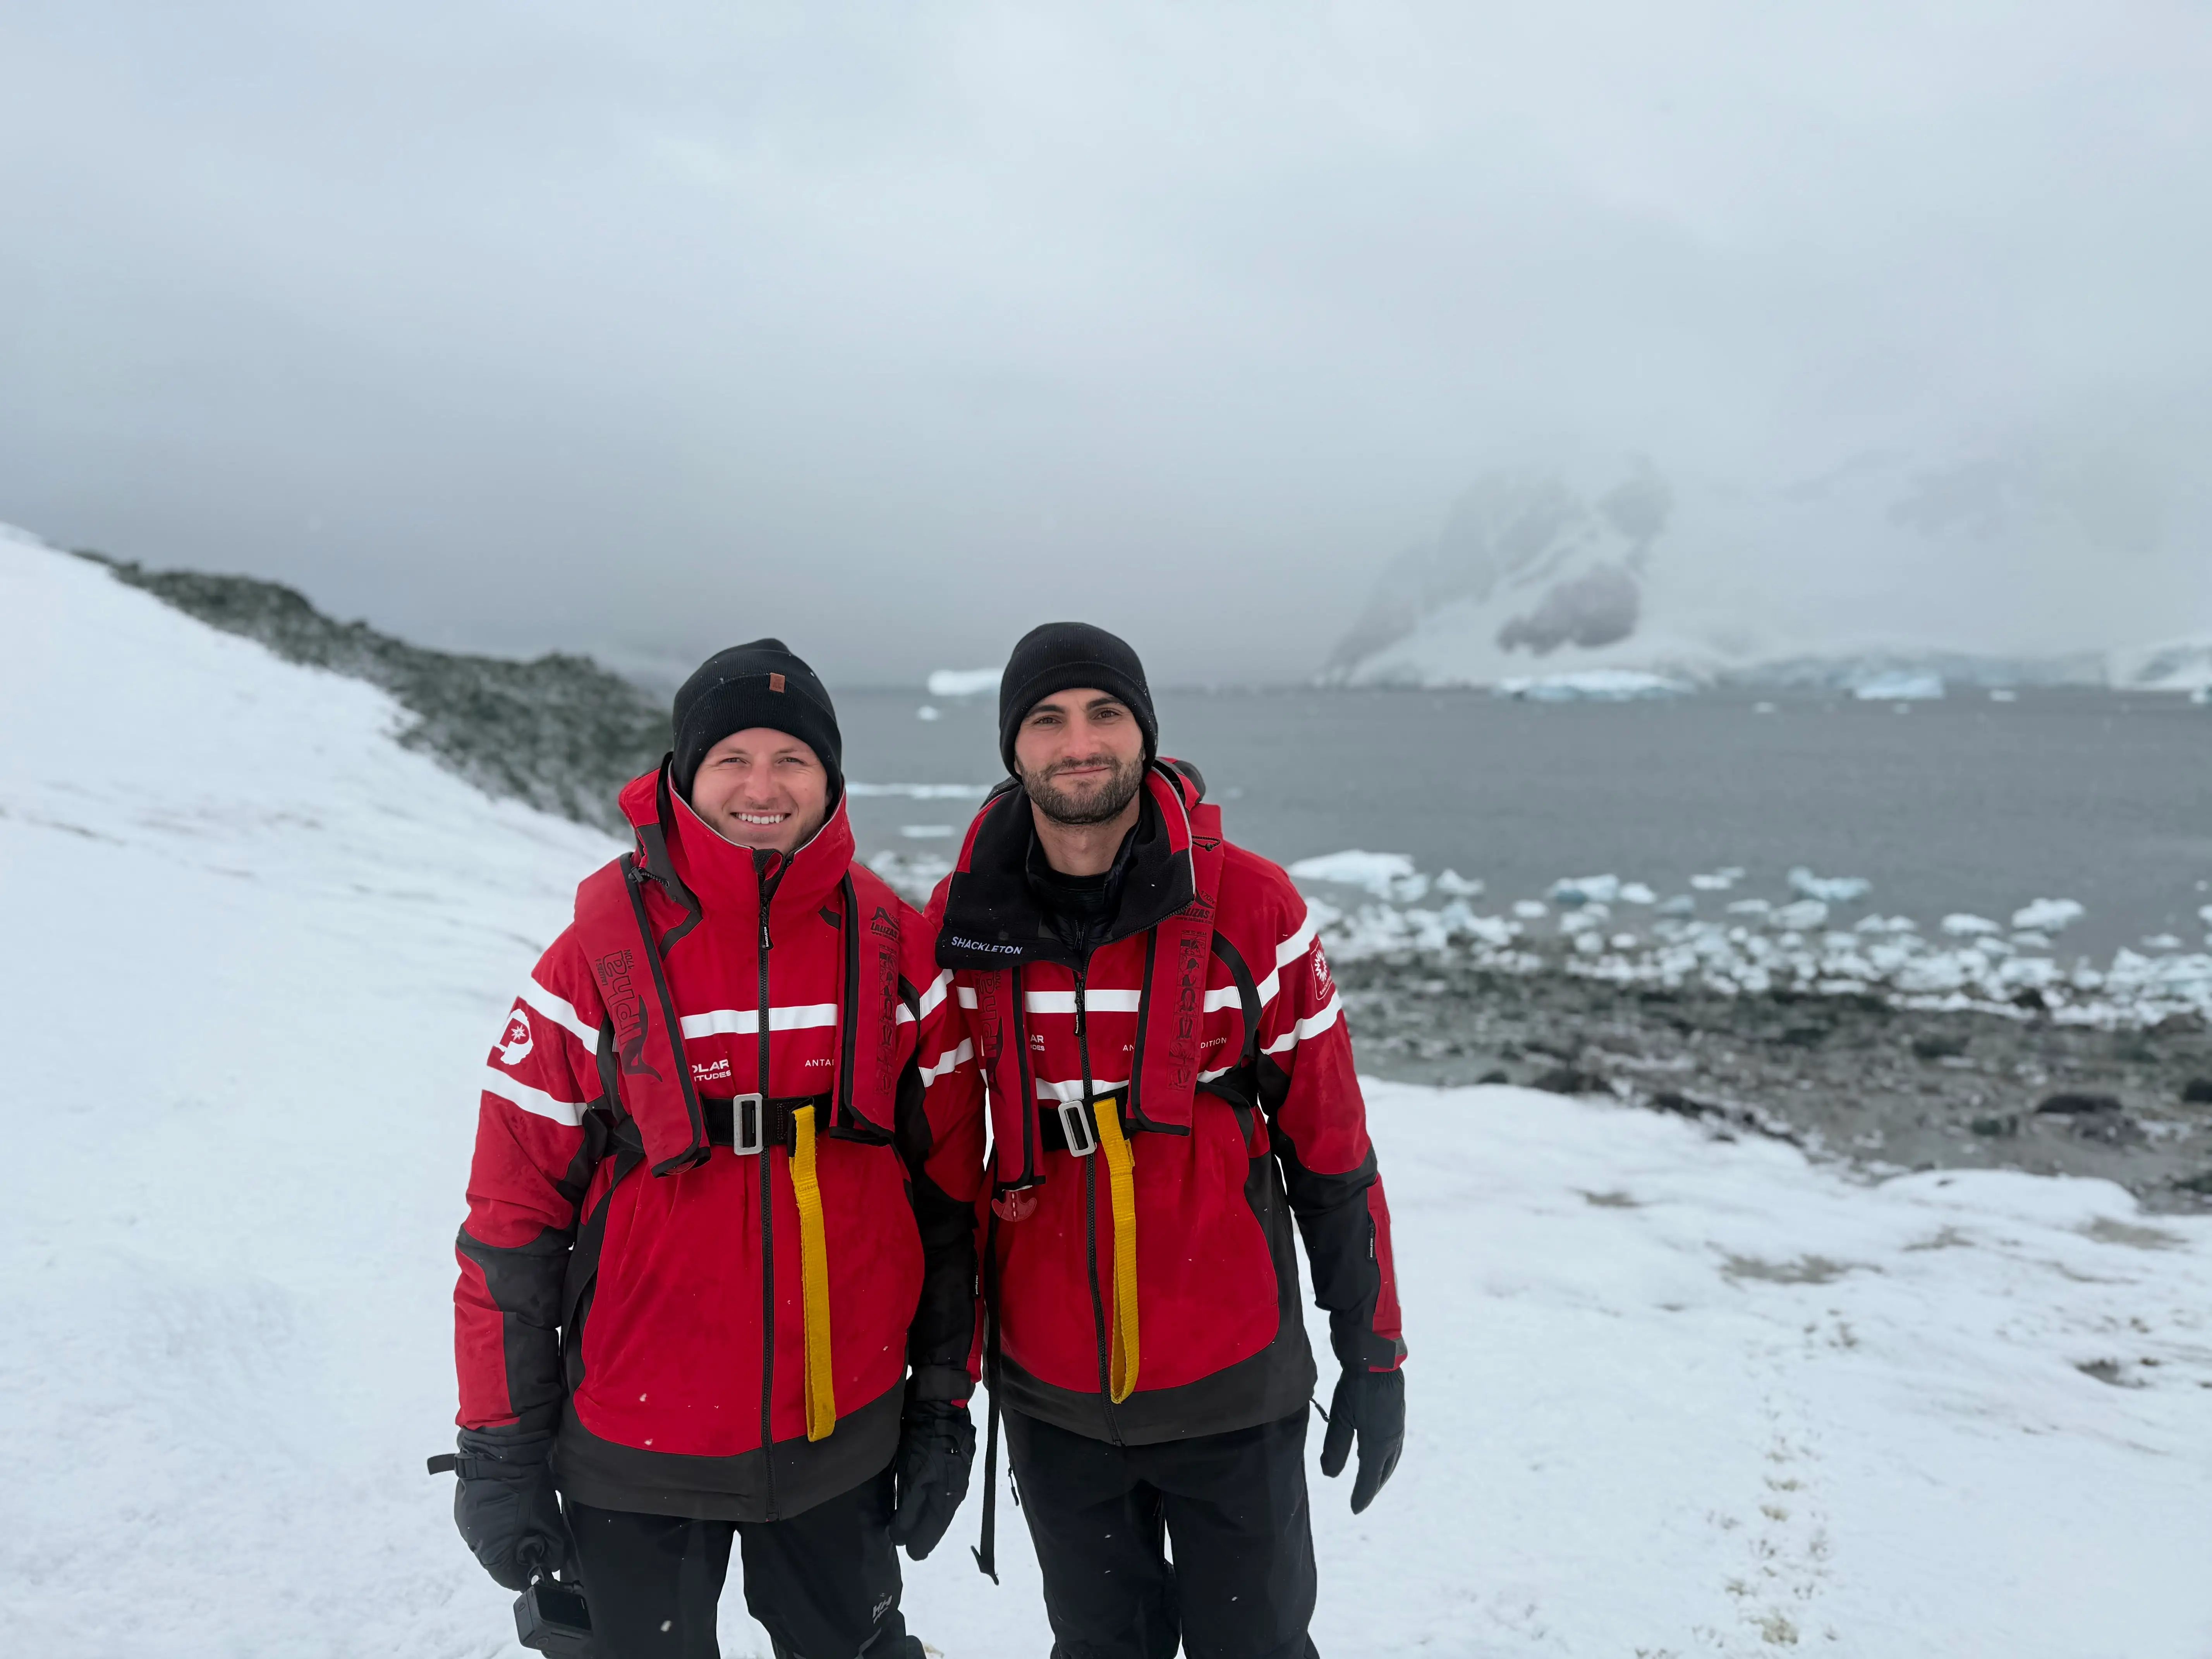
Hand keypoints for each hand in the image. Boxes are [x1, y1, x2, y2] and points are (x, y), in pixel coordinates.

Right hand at [452, 1426, 569, 1589]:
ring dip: (505, 1533)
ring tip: (522, 1513)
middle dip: (517, 1550)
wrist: (501, 1448)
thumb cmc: (526, 1485)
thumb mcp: (547, 1520)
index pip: (509, 1578)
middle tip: (536, 1532)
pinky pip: (480, 1522)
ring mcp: (464, 1522)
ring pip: (488, 1540)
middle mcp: (473, 1541)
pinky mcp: (462, 1506)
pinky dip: (494, 1519)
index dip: (527, 1571)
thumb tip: (553, 1562)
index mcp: (492, 1551)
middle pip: (498, 1559)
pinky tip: (508, 1502)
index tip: (540, 1560)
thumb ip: (552, 1548)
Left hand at [887, 1399, 975, 1560]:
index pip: (934, 1527)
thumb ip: (908, 1507)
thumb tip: (901, 1537)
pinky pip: (942, 1486)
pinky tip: (924, 1498)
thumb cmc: (924, 1438)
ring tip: (916, 1526)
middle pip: (940, 1517)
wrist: (940, 1399)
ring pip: (941, 1502)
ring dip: (929, 1515)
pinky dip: (932, 1498)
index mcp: (948, 1494)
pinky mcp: (953, 1455)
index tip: (911, 1555)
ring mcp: (957, 1468)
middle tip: (913, 1546)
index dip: (921, 1542)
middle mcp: (956, 1485)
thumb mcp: (913, 1475)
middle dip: (926, 1532)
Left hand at [1318, 1367, 1403, 1513]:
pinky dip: (1386, 1457)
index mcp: (1378, 1444)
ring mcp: (1398, 1428)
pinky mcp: (1397, 1417)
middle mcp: (1393, 1440)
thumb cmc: (1357, 1387)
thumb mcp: (1341, 1417)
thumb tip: (1330, 1475)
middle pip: (1383, 1471)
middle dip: (1373, 1487)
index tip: (1354, 1509)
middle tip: (1362, 1498)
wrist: (1378, 1357)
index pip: (1370, 1479)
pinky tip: (1380, 1453)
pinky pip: (1394, 1446)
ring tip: (1373, 1479)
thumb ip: (1335, 1448)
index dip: (1362, 1495)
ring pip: (1391, 1459)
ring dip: (1381, 1472)